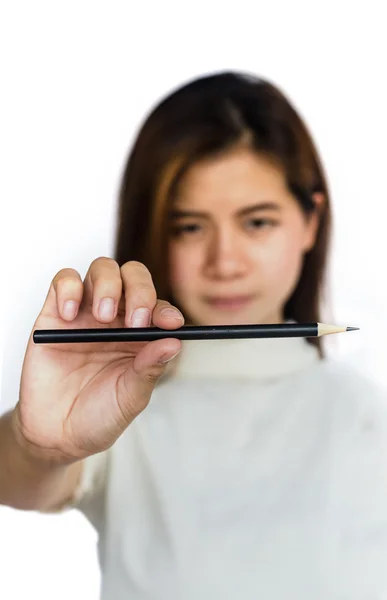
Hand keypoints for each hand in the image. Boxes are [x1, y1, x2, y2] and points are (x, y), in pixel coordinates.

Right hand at [14, 258, 183, 464]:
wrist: (57, 434)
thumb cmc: (99, 415)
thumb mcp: (131, 396)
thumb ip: (150, 368)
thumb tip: (174, 341)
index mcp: (141, 335)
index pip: (158, 306)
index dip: (166, 310)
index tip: (170, 323)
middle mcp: (117, 318)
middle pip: (133, 277)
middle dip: (140, 290)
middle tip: (135, 320)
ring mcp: (86, 312)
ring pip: (102, 269)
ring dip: (108, 285)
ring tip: (103, 318)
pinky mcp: (55, 312)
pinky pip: (63, 280)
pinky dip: (69, 288)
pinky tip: (70, 315)